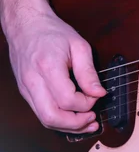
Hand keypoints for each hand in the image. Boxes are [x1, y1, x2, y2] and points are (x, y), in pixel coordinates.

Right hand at [6, 11, 106, 132]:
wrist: (26, 25)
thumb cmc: (52, 32)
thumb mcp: (79, 46)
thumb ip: (89, 72)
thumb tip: (99, 93)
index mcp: (48, 67)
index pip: (67, 100)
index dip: (86, 104)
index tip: (97, 96)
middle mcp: (33, 81)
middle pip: (51, 117)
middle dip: (76, 124)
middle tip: (93, 119)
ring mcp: (26, 89)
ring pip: (44, 120)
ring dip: (67, 126)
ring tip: (87, 123)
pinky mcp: (25, 92)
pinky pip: (40, 113)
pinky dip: (58, 120)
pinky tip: (73, 117)